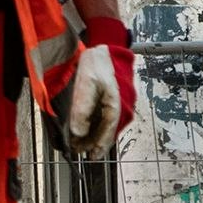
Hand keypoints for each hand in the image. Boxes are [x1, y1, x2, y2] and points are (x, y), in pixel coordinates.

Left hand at [60, 18, 134, 159]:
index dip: (97, 146)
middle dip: (94, 143)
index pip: (107, 133)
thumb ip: (82, 110)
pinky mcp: (117, 99)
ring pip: (108, 125)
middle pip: (108, 131)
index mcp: (117, 106)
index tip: (89, 156)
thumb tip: (78, 132)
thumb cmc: (97, 63)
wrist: (106, 46)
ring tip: (81, 143)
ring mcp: (122, 103)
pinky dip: (98, 125)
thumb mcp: (85, 86)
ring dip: (95, 135)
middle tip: (79, 152)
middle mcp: (123, 107)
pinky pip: (108, 117)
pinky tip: (88, 128)